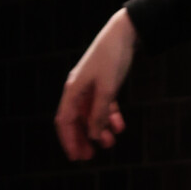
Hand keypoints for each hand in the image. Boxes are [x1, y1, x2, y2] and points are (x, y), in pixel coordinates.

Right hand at [55, 9, 137, 160]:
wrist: (125, 32)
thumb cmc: (112, 58)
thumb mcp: (108, 89)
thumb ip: (100, 113)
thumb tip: (94, 135)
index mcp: (73, 90)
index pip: (65, 121)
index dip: (69, 140)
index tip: (76, 157)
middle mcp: (78, 89)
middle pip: (76, 120)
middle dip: (82, 139)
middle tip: (91, 157)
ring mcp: (90, 86)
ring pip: (90, 114)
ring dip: (98, 130)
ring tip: (110, 143)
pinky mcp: (103, 83)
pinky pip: (103, 105)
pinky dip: (109, 116)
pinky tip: (119, 126)